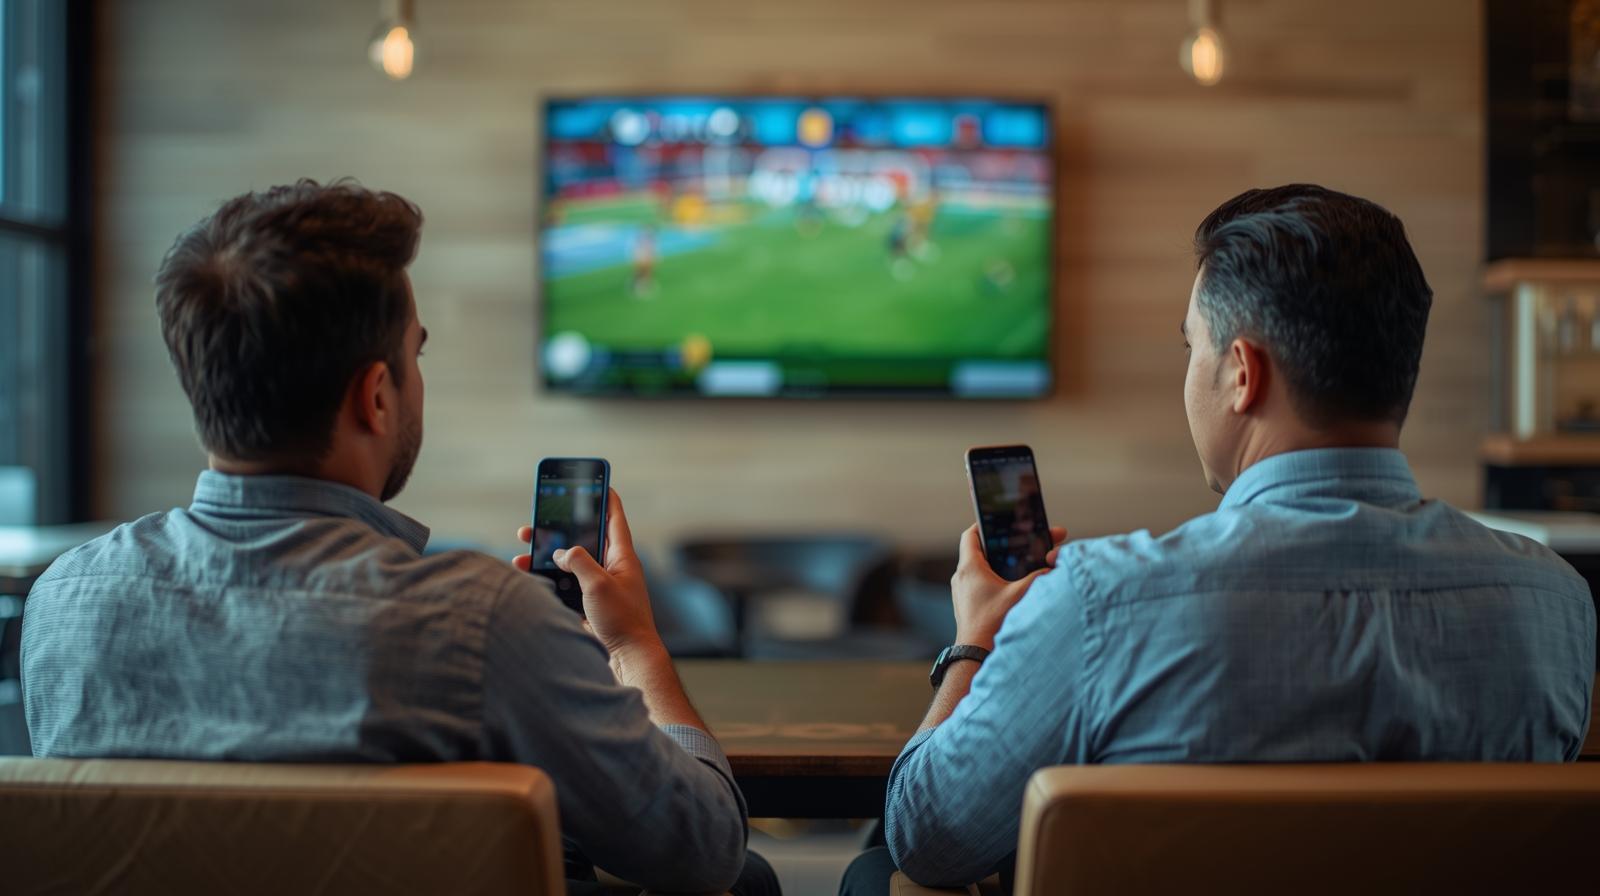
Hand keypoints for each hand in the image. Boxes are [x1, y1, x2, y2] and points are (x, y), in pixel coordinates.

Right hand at [515, 489, 663, 659]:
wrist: (630, 659)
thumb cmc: (622, 621)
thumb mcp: (599, 584)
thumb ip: (578, 561)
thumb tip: (561, 552)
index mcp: (623, 557)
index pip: (614, 518)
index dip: (606, 498)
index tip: (599, 482)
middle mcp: (613, 569)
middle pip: (585, 540)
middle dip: (560, 530)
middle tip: (538, 520)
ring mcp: (602, 587)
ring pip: (571, 564)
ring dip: (548, 558)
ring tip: (523, 552)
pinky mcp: (591, 605)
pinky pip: (567, 586)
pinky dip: (550, 581)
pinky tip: (531, 579)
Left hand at [949, 524, 1067, 649]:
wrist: (976, 656)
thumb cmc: (993, 624)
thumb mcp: (1021, 595)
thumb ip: (1039, 576)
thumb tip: (1054, 566)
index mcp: (970, 568)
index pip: (972, 534)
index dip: (986, 524)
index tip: (1002, 520)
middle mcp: (962, 577)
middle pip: (983, 550)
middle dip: (1006, 545)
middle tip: (1024, 541)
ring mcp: (964, 592)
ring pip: (984, 568)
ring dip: (1003, 563)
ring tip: (1025, 561)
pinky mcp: (969, 605)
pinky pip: (982, 584)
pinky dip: (998, 579)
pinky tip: (1017, 584)